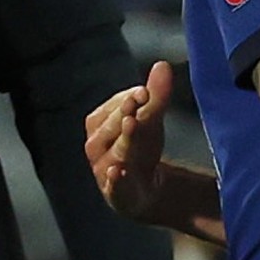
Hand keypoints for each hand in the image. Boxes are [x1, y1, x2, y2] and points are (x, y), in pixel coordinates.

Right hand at [84, 60, 173, 222]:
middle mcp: (96, 146)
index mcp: (99, 124)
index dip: (128, 99)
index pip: (112, 107)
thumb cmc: (140, 147)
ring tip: (132, 125)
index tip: (144, 92)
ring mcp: (105, 171)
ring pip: (115, 153)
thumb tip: (163, 65)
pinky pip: (113, 187)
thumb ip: (155, 95)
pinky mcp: (117, 194)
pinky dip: (114, 180)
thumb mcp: (150, 120)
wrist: (141, 191)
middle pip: (113, 129)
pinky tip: (117, 172)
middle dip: (124, 115)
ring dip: (123, 140)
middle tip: (134, 105)